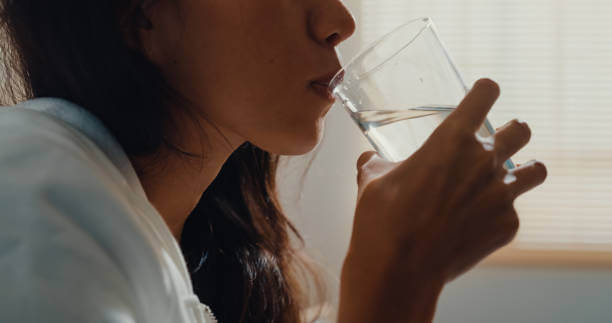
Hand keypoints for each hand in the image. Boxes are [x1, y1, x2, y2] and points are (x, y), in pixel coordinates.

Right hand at [338, 79, 546, 322]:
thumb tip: (370, 159)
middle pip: (521, 130)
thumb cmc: (382, 220)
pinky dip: (498, 213)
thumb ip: (377, 162)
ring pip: (535, 169)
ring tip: (507, 177)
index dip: (485, 91)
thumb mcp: (371, 180)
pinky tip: (476, 223)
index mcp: (452, 140)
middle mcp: (485, 162)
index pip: (485, 95)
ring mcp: (501, 195)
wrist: (399, 270)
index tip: (483, 92)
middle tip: (497, 141)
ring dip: (523, 168)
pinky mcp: (507, 225)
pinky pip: (512, 211)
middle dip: (511, 131)